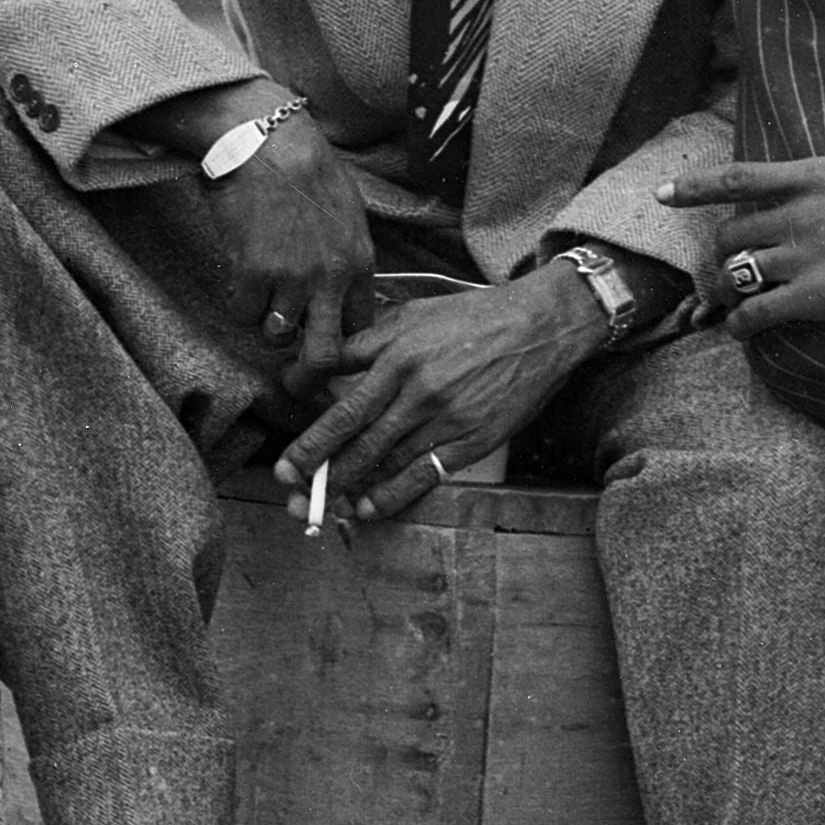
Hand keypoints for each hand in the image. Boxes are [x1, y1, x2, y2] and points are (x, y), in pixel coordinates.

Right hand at [223, 112, 381, 386]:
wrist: (269, 142)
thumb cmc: (309, 173)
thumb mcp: (349, 217)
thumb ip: (347, 262)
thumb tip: (340, 303)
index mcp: (358, 264)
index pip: (361, 330)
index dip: (345, 350)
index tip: (330, 359)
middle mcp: (328, 279)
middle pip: (324, 357)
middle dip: (309, 381)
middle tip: (295, 385)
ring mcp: (289, 278)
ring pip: (275, 335)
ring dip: (267, 325)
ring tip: (263, 297)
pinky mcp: (251, 272)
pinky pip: (242, 313)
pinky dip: (239, 302)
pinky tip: (241, 273)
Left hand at [275, 269, 604, 523]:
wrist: (538, 328)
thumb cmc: (470, 319)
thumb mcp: (411, 316)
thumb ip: (366, 344)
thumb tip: (322, 365)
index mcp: (398, 356)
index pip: (342, 405)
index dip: (311, 437)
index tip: (287, 460)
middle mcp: (417, 390)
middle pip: (356, 439)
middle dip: (319, 469)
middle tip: (291, 492)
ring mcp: (446, 418)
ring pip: (386, 462)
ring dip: (351, 487)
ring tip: (324, 505)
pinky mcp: (471, 440)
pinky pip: (424, 474)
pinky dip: (393, 495)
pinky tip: (370, 508)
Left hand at [667, 85, 824, 334]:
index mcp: (815, 176)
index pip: (738, 177)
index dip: (694, 187)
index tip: (663, 194)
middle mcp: (800, 214)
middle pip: (732, 234)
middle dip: (725, 252)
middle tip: (730, 265)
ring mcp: (805, 256)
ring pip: (740, 274)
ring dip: (730, 290)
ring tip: (731, 300)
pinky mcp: (817, 296)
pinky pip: (760, 313)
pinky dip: (743, 325)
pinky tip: (742, 331)